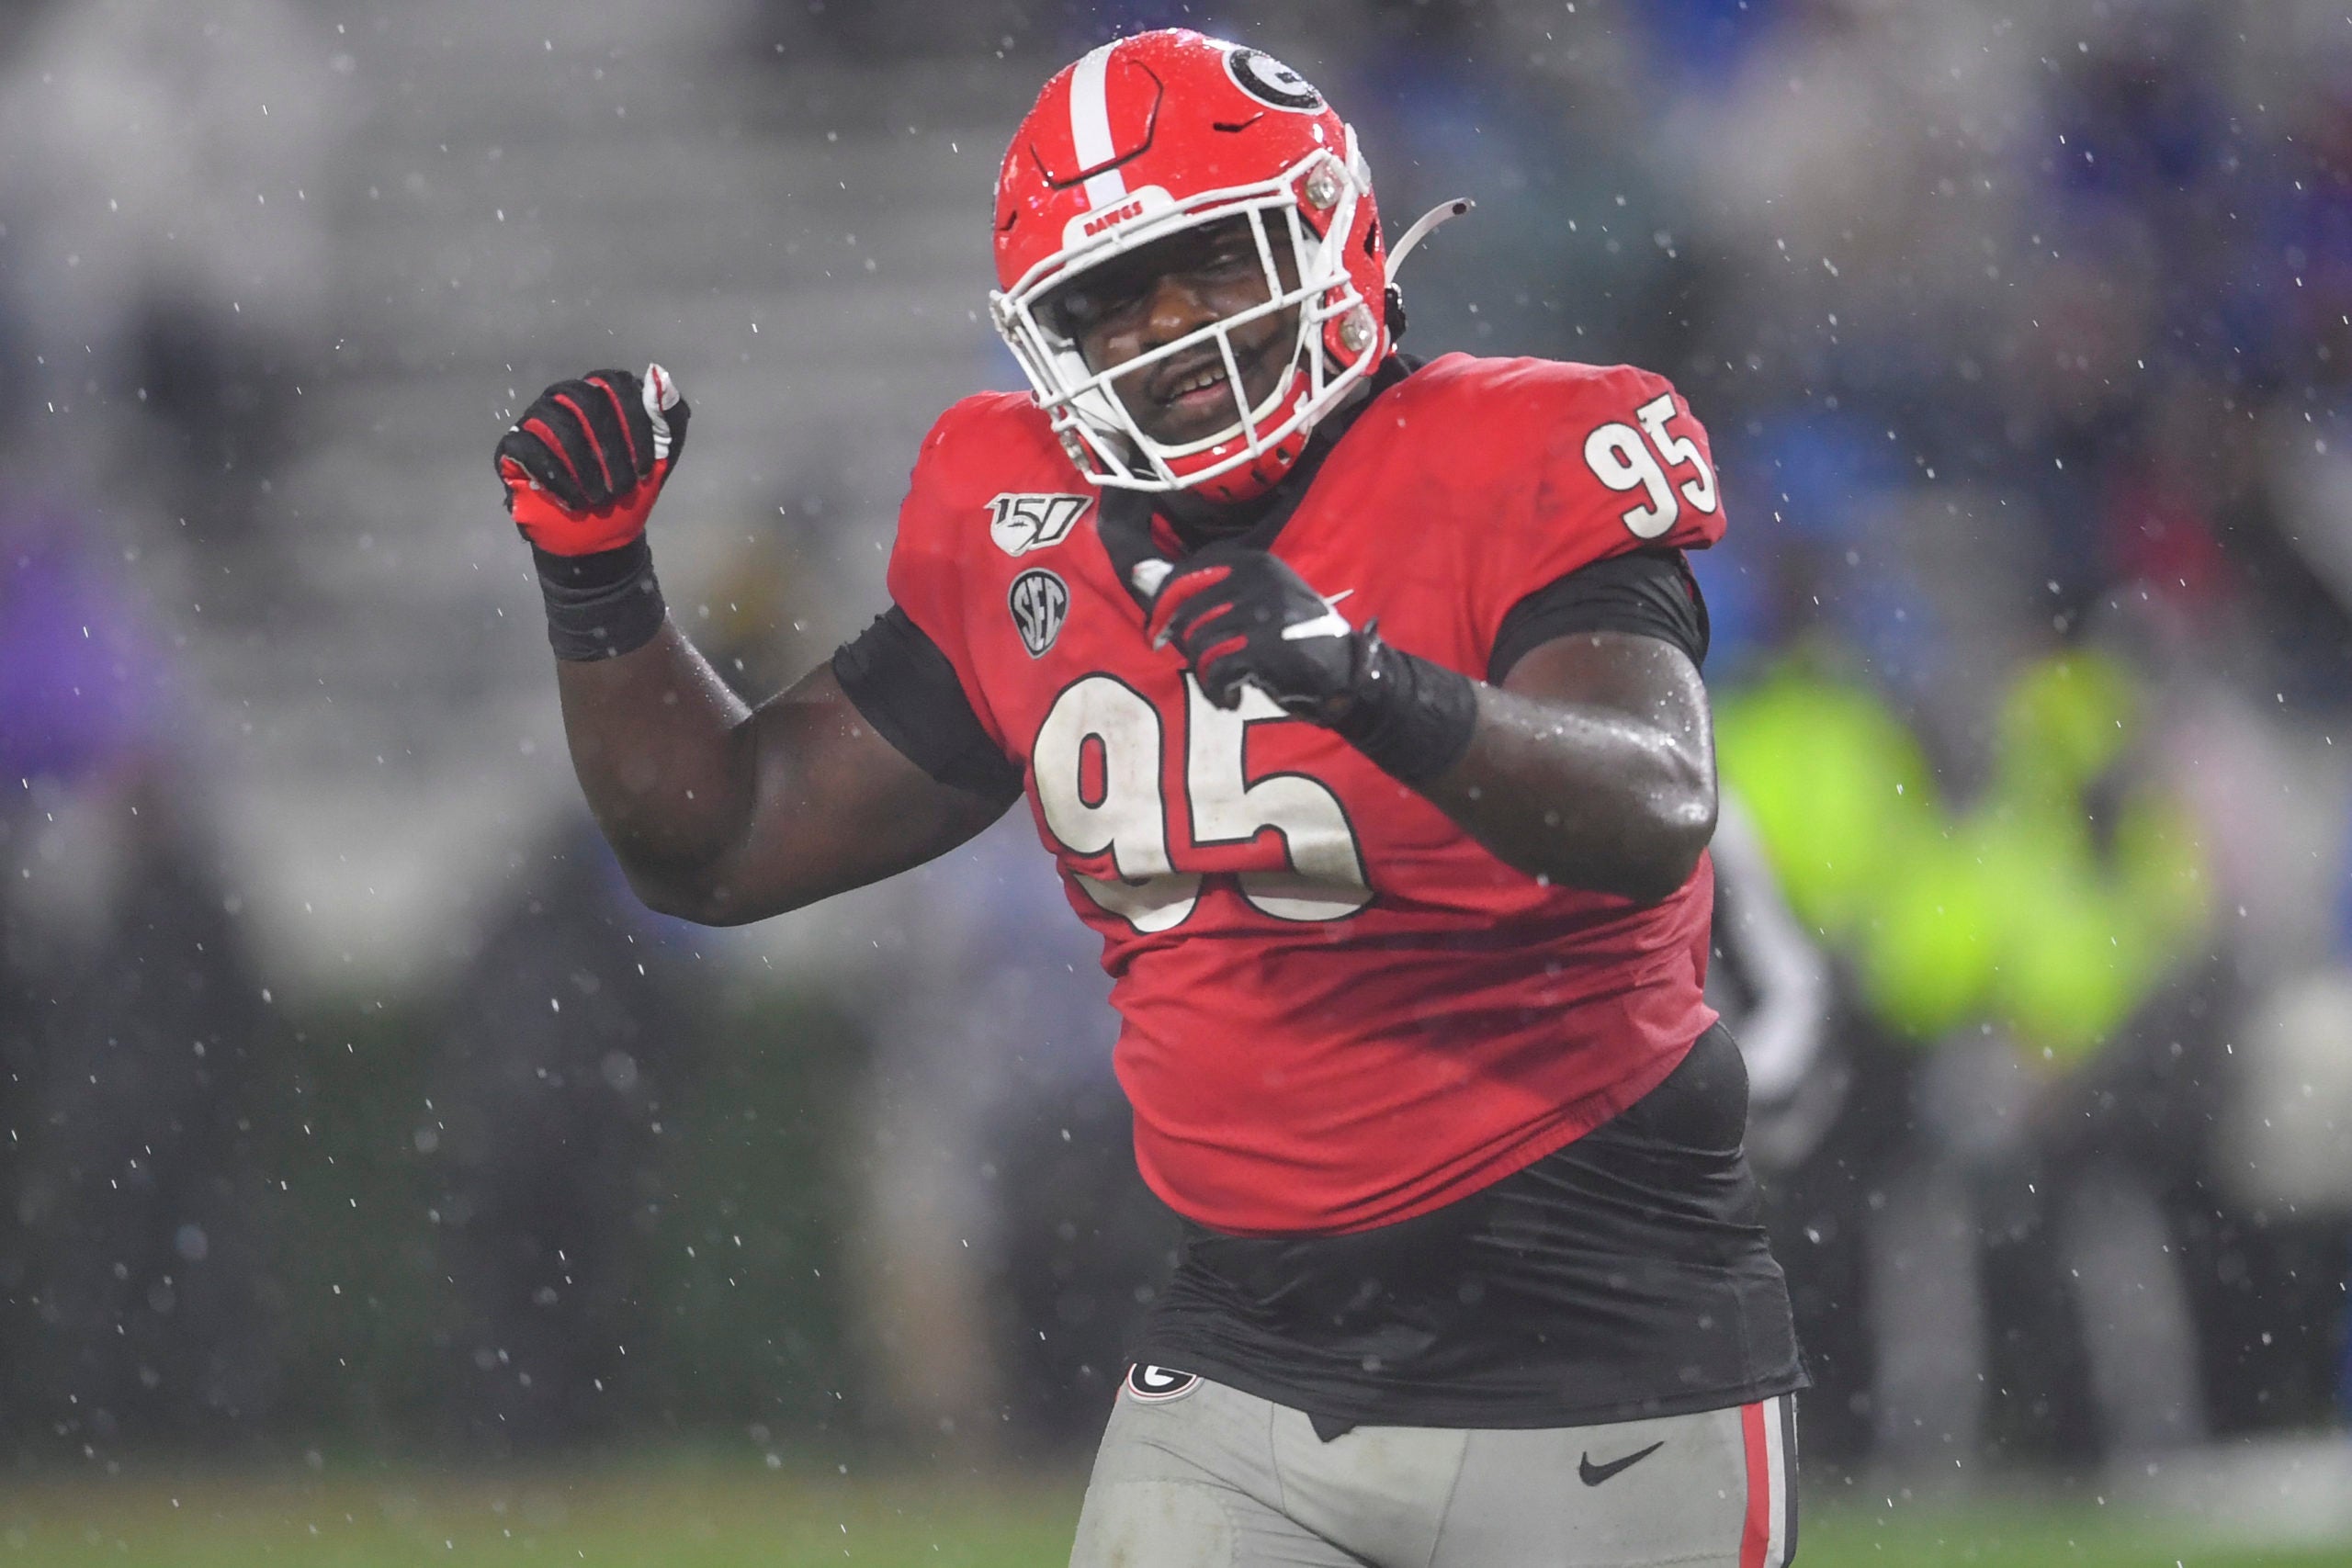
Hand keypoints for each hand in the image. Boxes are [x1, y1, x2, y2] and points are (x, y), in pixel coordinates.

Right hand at [496, 364, 688, 554]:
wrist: (600, 535)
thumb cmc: (629, 490)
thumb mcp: (661, 459)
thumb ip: (669, 419)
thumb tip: (659, 374)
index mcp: (601, 394)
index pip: (615, 383)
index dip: (635, 422)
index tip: (647, 466)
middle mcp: (565, 398)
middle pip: (585, 399)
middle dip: (611, 448)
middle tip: (623, 487)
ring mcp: (536, 420)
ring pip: (556, 423)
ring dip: (584, 466)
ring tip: (600, 499)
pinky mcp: (513, 447)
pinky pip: (528, 448)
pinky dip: (555, 477)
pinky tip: (574, 501)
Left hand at [1143, 544, 1364, 718]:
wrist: (1344, 673)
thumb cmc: (1293, 638)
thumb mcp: (1256, 603)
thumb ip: (1204, 592)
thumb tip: (1139, 574)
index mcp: (1254, 561)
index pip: (1187, 572)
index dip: (1164, 602)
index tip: (1158, 627)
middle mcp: (1257, 579)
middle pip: (1187, 611)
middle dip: (1179, 643)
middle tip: (1191, 664)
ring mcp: (1261, 612)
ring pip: (1198, 642)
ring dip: (1203, 673)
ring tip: (1220, 687)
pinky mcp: (1263, 647)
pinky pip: (1215, 670)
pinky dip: (1217, 691)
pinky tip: (1230, 699)